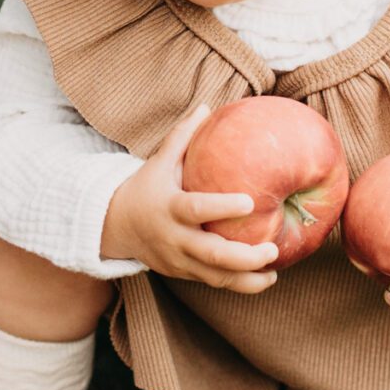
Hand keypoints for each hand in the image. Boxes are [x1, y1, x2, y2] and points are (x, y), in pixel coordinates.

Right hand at [98, 106, 281, 292]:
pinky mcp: (182, 274)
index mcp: (169, 207)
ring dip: (246, 279)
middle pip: (210, 254)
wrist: (115, 227)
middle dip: (244, 256)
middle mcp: (174, 238)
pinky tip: (264, 277)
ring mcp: (178, 260)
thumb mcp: (158, 162)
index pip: (196, 209)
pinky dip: (238, 283)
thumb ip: (181, 137)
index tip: (249, 201)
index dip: (221, 207)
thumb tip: (205, 106)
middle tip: (272, 249)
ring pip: (214, 277)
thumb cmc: (146, 188)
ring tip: (274, 272)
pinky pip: (212, 282)